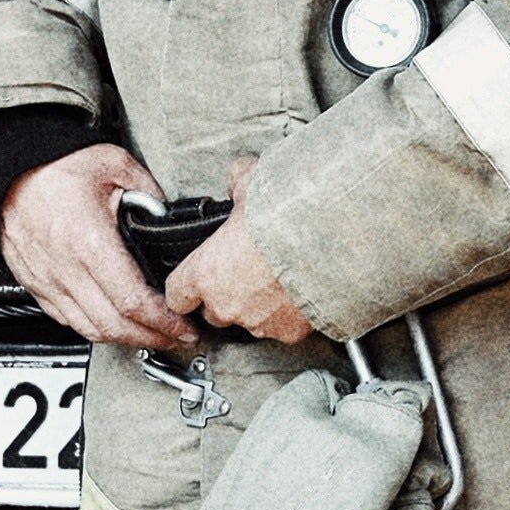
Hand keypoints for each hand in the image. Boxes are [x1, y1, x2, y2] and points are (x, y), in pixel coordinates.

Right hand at [0, 141, 193, 349]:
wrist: (8, 166)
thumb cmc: (54, 164)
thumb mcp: (115, 164)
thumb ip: (149, 193)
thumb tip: (168, 217)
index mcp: (89, 240)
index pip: (132, 300)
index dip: (163, 322)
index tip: (182, 327)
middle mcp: (65, 267)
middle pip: (113, 325)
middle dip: (151, 339)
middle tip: (176, 339)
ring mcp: (47, 279)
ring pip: (88, 329)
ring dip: (124, 339)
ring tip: (150, 335)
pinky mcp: (35, 283)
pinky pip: (66, 319)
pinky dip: (94, 328)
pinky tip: (113, 322)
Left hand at [163, 159, 316, 345]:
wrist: (332, 238)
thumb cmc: (286, 213)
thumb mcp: (251, 182)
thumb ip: (237, 184)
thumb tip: (240, 177)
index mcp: (206, 273)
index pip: (176, 296)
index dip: (187, 286)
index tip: (196, 278)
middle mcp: (227, 304)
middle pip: (213, 311)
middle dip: (226, 294)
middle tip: (246, 269)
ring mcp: (259, 322)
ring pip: (249, 321)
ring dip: (257, 304)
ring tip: (277, 277)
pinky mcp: (290, 332)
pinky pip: (282, 327)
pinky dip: (289, 314)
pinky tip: (300, 289)